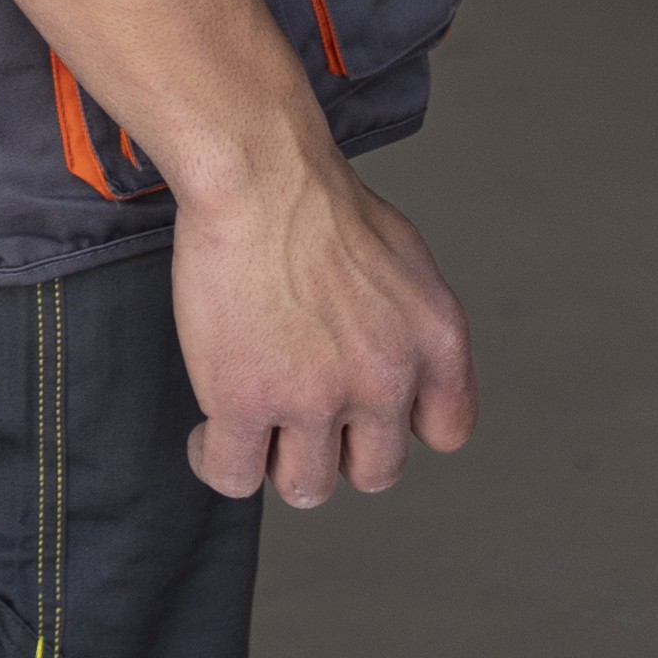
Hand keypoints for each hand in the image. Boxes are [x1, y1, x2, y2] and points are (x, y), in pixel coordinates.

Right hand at [169, 139, 476, 506]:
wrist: (258, 171)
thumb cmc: (317, 198)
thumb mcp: (404, 257)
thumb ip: (410, 325)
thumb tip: (392, 364)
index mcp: (436, 342)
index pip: (446, 432)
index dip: (401, 424)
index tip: (366, 406)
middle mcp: (386, 380)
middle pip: (375, 473)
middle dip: (338, 449)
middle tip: (301, 409)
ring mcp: (315, 397)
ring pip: (305, 486)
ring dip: (278, 458)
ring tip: (253, 421)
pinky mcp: (245, 401)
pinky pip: (233, 475)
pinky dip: (218, 459)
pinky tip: (211, 432)